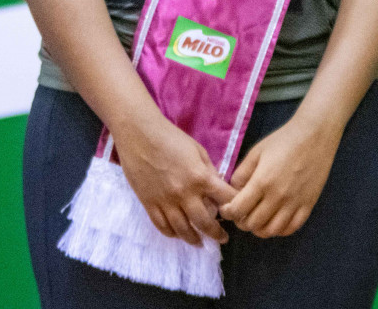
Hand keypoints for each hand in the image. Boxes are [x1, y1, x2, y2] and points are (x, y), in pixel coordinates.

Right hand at [111, 115, 237, 246]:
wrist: (139, 135)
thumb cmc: (171, 138)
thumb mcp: (198, 151)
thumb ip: (209, 172)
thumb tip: (217, 188)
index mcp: (200, 178)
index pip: (225, 199)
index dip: (235, 207)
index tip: (239, 213)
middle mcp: (184, 194)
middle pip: (205, 223)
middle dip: (217, 233)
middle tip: (222, 238)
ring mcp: (165, 202)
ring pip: (183, 230)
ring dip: (194, 239)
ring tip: (201, 242)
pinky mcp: (149, 204)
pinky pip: (162, 226)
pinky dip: (172, 233)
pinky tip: (179, 235)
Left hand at [219, 112, 339, 237]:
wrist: (315, 135)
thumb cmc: (284, 140)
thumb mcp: (256, 152)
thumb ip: (241, 173)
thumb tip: (234, 192)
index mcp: (262, 182)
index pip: (238, 210)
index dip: (228, 212)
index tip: (226, 209)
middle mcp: (278, 197)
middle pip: (253, 224)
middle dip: (242, 221)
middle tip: (241, 213)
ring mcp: (294, 203)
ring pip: (271, 231)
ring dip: (259, 229)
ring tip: (257, 219)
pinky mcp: (308, 205)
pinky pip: (291, 228)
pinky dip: (280, 230)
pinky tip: (275, 221)